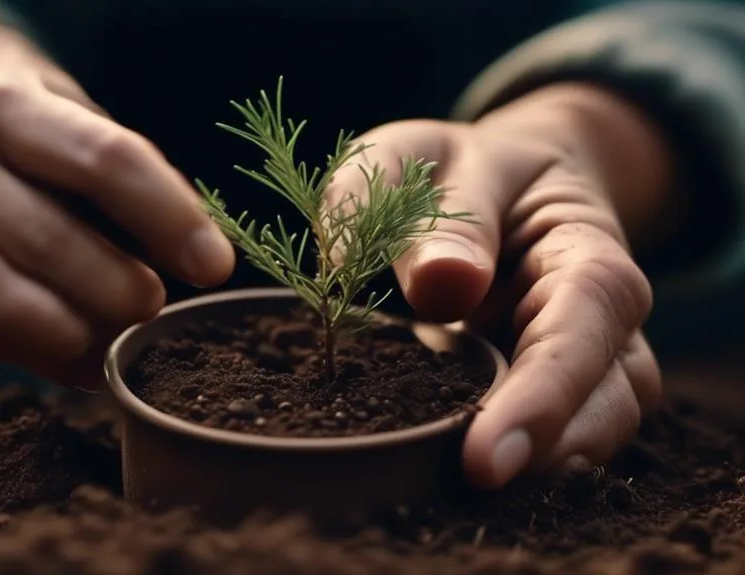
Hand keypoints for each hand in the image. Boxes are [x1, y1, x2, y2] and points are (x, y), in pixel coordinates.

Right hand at [0, 20, 234, 388]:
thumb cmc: (14, 131)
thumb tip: (195, 268)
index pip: (103, 160)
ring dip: (67, 331)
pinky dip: (29, 349)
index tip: (216, 267)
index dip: (168, 218)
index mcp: (7, 100)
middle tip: (152, 309)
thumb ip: (119, 189)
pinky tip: (74, 357)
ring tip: (113, 342)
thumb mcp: (65, 128)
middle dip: (113, 289)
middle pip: (44, 235)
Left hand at [325, 83, 670, 488]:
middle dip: (549, 442)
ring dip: (540, 464)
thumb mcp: (424, 160)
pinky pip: (551, 437)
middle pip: (611, 391)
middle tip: (476, 479)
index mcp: (579, 242)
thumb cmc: (452, 169)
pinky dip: (518, 459)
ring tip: (465, 486)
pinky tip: (461, 475)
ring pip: (594, 428)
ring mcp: (578, 356)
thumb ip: (432, 214)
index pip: (588, 316)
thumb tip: (443, 286)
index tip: (488, 453)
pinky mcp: (543, 388)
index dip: (546, 391)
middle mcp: (597, 311)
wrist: (486, 179)